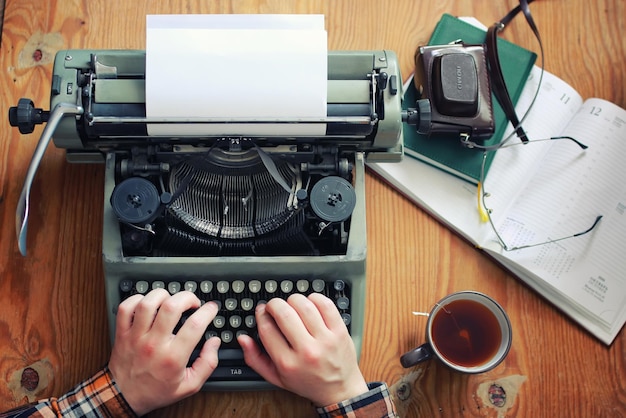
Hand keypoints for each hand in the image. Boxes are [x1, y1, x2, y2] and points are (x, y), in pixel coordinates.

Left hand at [109, 289, 220, 414]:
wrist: (124, 397)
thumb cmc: (156, 390)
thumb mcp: (189, 385)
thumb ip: (207, 364)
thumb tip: (214, 343)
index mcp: (173, 357)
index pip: (194, 325)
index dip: (207, 311)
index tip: (211, 308)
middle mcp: (154, 344)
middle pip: (171, 307)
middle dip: (187, 297)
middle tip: (192, 302)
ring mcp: (136, 337)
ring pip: (148, 303)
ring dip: (163, 295)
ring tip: (170, 301)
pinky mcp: (123, 333)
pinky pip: (126, 308)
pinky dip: (137, 299)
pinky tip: (148, 304)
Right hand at [238, 293, 368, 406]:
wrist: (339, 391)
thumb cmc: (307, 382)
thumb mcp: (276, 378)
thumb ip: (255, 359)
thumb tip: (243, 339)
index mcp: (288, 363)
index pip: (267, 328)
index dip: (261, 314)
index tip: (262, 312)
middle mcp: (307, 351)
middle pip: (284, 312)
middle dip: (274, 304)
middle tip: (274, 307)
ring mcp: (325, 340)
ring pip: (304, 305)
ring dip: (293, 299)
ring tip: (292, 306)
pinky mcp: (339, 331)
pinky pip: (325, 304)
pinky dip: (315, 298)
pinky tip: (310, 304)